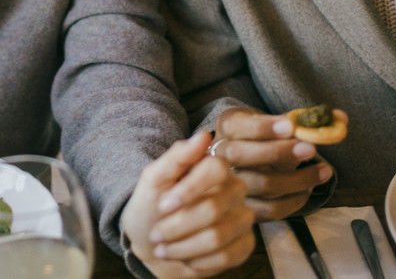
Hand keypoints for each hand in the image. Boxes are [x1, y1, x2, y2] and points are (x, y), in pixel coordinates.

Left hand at [122, 132, 254, 277]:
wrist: (151, 243)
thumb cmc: (151, 206)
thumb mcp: (154, 178)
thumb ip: (177, 156)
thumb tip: (204, 134)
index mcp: (214, 167)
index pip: (216, 169)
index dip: (189, 190)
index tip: (162, 205)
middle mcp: (235, 189)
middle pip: (213, 208)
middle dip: (177, 226)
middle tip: (156, 234)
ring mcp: (242, 218)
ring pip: (218, 237)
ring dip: (182, 247)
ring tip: (163, 248)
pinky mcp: (244, 245)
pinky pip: (226, 257)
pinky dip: (197, 261)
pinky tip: (184, 257)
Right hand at [212, 108, 338, 220]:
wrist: (250, 161)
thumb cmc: (267, 136)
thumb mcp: (278, 121)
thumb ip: (307, 119)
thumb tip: (339, 118)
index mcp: (228, 126)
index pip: (239, 126)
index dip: (264, 127)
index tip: (291, 125)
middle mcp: (220, 155)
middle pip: (242, 156)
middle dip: (278, 152)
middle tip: (310, 149)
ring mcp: (230, 185)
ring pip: (260, 184)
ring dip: (297, 179)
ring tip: (323, 171)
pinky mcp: (245, 208)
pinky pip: (270, 210)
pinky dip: (295, 200)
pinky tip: (309, 189)